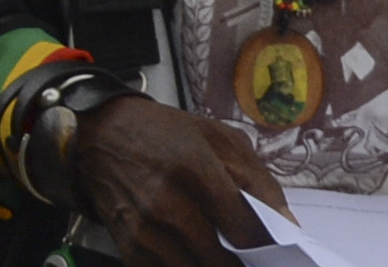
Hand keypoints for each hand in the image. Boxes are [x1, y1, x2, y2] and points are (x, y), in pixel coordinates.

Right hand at [67, 94, 287, 265]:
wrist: (101, 137)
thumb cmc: (163, 134)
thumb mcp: (217, 137)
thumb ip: (258, 179)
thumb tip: (287, 223)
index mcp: (194, 167)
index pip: (242, 226)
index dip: (266, 246)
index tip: (278, 250)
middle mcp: (167, 203)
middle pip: (221, 260)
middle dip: (243, 264)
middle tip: (254, 260)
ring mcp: (145, 231)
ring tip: (227, 256)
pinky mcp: (130, 249)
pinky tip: (198, 255)